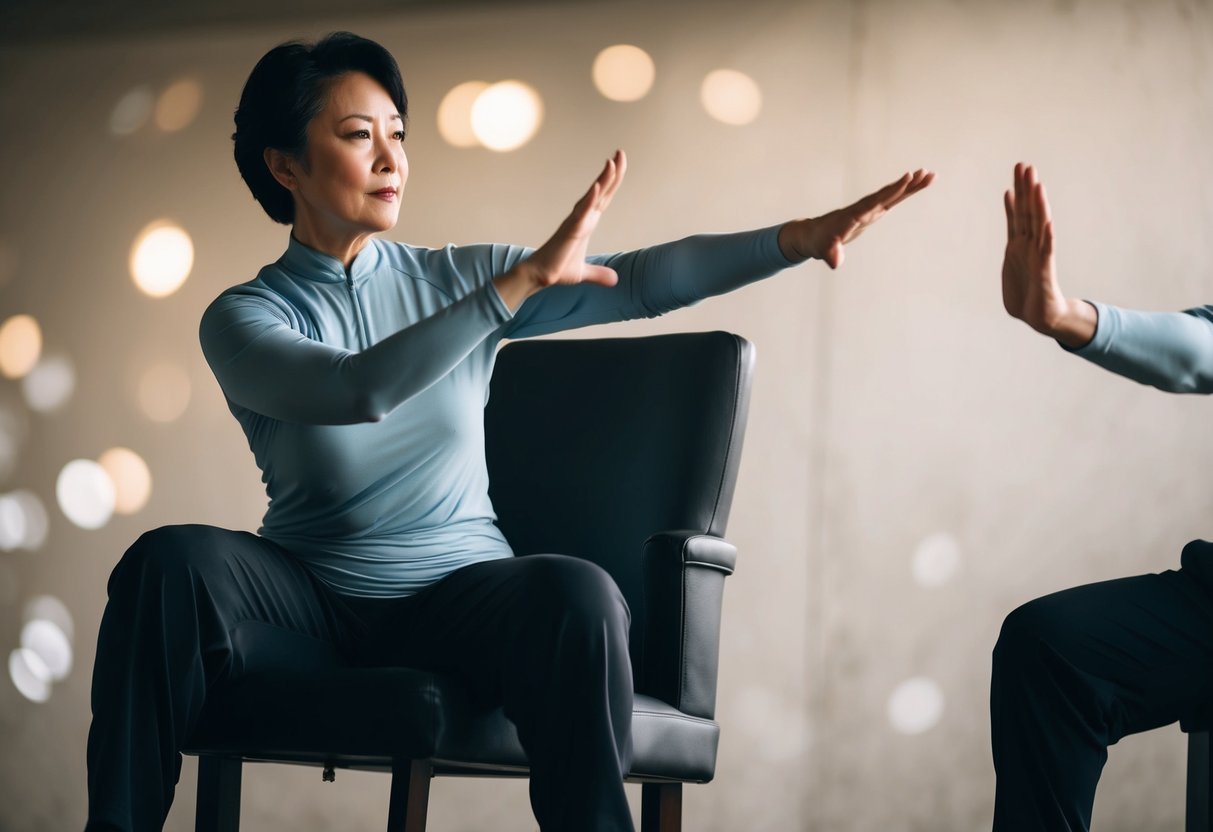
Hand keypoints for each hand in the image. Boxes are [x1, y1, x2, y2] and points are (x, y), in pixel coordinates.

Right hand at [495, 150, 626, 309]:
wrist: (539, 276)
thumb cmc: (557, 269)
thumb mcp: (584, 273)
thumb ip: (599, 274)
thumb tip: (615, 280)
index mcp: (586, 223)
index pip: (604, 198)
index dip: (613, 181)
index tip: (620, 163)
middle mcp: (581, 218)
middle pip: (601, 191)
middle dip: (612, 173)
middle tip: (621, 152)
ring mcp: (575, 222)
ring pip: (592, 197)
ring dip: (602, 180)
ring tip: (612, 162)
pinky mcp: (570, 231)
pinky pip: (581, 213)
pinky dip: (590, 200)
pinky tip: (597, 187)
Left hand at [778, 169, 934, 267]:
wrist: (814, 234)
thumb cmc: (819, 242)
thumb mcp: (824, 251)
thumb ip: (831, 255)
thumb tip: (835, 263)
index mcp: (854, 215)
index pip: (874, 202)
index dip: (890, 192)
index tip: (905, 179)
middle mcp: (863, 208)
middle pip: (887, 194)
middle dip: (905, 184)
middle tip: (923, 172)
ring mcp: (870, 208)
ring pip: (893, 195)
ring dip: (911, 185)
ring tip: (930, 174)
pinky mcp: (874, 211)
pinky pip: (893, 200)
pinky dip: (906, 192)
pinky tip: (920, 184)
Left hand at [1002, 162, 1094, 346]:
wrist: (1040, 318)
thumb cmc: (1026, 296)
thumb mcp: (1012, 268)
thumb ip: (1013, 252)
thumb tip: (1011, 244)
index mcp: (1018, 245)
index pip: (1017, 214)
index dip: (1015, 195)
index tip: (1015, 174)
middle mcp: (1029, 245)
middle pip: (1027, 212)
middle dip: (1025, 189)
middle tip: (1024, 165)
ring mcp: (1038, 255)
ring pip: (1038, 224)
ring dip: (1037, 204)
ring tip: (1037, 184)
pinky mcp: (1044, 270)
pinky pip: (1046, 250)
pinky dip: (1047, 236)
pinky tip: (1048, 221)